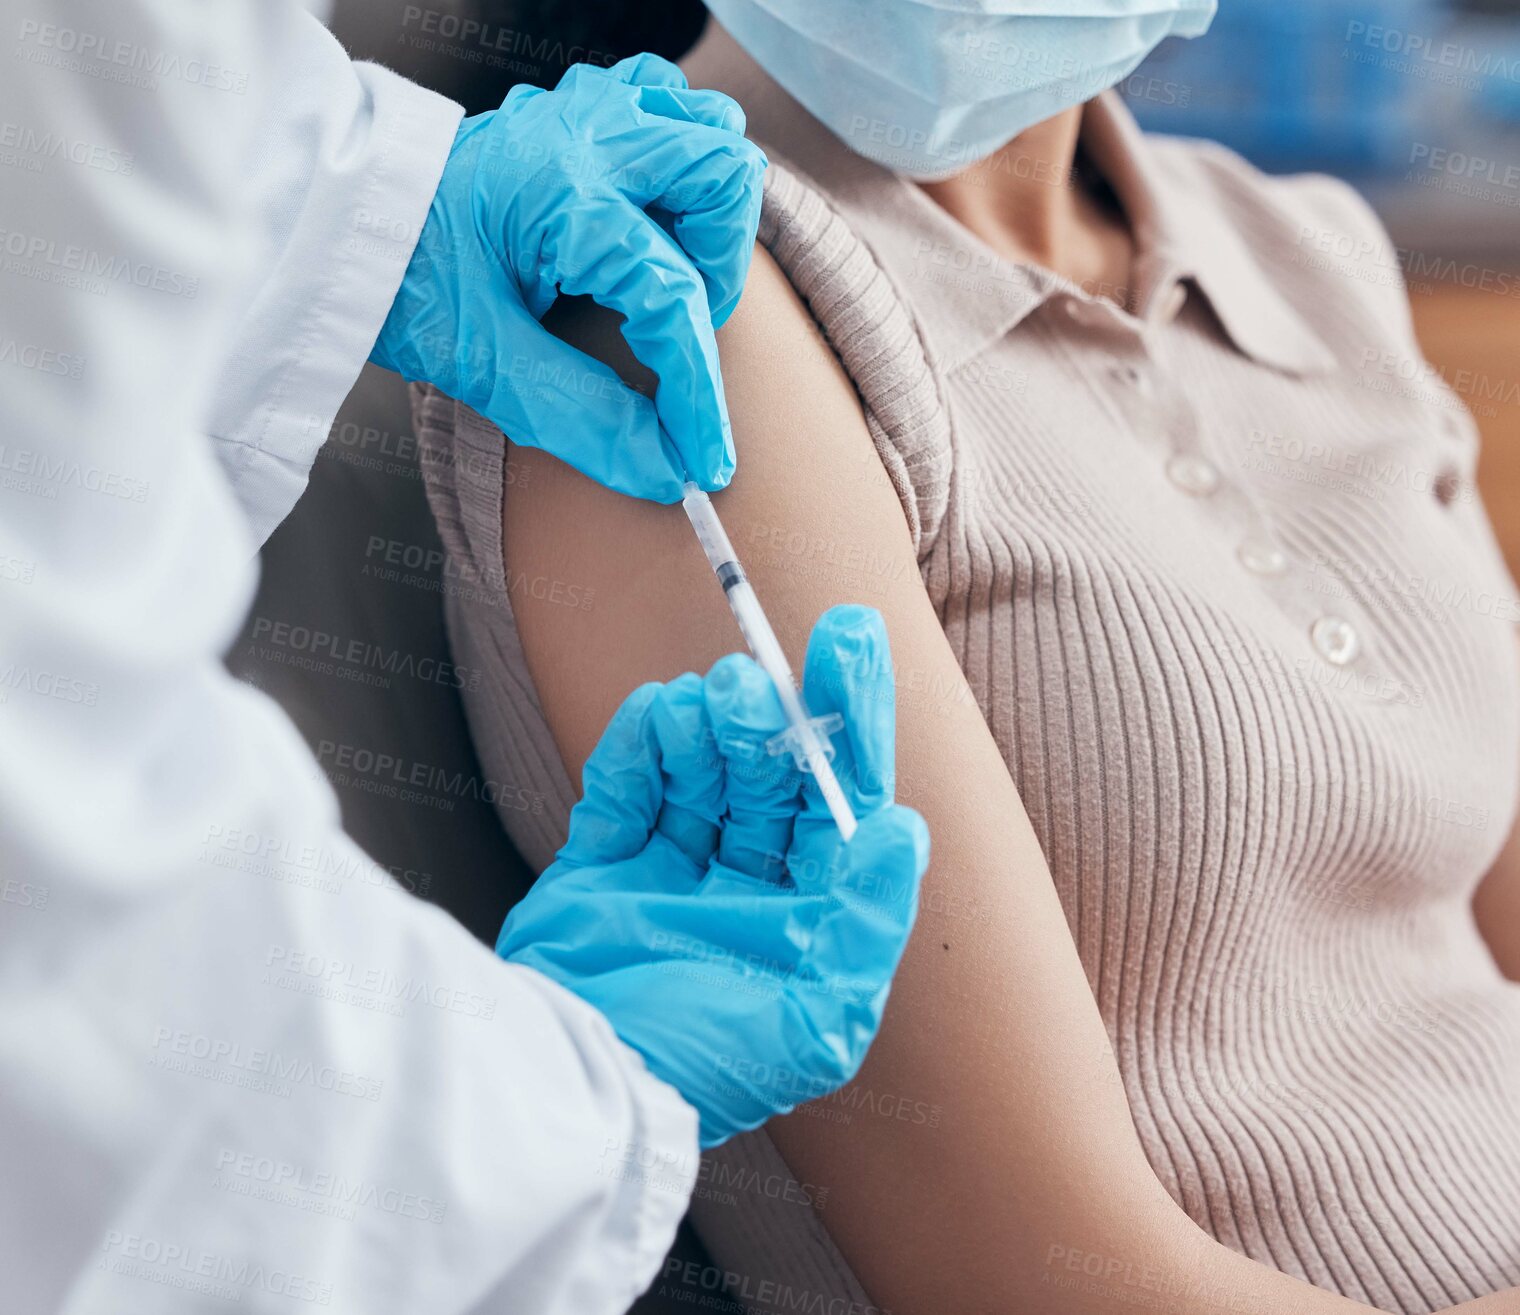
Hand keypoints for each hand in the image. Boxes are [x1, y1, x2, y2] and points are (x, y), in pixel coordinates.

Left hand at [370, 54, 765, 501]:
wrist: (341, 215)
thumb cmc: (404, 277)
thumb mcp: (485, 361)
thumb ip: (582, 419)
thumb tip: (667, 473)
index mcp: (561, 193)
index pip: (673, 298)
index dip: (698, 394)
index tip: (707, 462)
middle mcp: (586, 135)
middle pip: (723, 180)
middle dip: (720, 269)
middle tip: (679, 327)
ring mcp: (585, 108)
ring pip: (708, 132)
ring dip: (707, 207)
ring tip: (666, 267)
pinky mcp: (581, 105)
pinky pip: (667, 102)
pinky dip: (678, 157)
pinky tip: (648, 211)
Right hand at [497, 606, 929, 1146]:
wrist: (574, 1090)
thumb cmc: (699, 1072)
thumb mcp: (813, 1023)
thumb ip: (863, 921)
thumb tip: (901, 828)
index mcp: (804, 919)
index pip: (841, 802)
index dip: (852, 722)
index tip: (856, 645)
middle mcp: (745, 890)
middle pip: (772, 775)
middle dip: (774, 717)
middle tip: (761, 676)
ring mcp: (670, 872)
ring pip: (704, 769)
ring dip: (710, 724)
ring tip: (714, 703)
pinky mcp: (603, 864)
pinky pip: (628, 785)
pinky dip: (642, 744)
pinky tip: (658, 721)